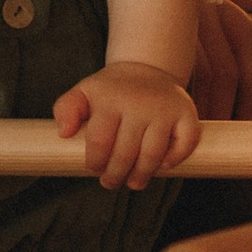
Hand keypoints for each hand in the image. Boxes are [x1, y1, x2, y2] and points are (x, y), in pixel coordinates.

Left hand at [55, 60, 201, 190]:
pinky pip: (185, 143)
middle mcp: (139, 103)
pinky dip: (174, 160)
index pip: (99, 140)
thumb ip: (66, 108)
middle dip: (115, 175)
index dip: (95, 162)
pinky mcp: (186, 113)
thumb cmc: (112, 90)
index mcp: (111, 99)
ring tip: (133, 182)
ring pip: (153, 154)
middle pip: (126, 153)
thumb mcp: (83, 92)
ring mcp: (165, 108)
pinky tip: (162, 166)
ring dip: (141, 175)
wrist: (147, 69)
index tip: (94, 169)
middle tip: (110, 182)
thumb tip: (64, 133)